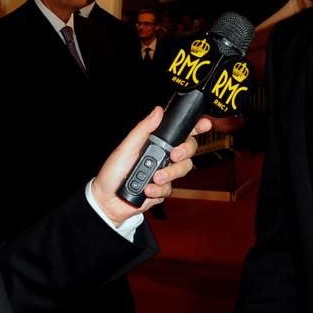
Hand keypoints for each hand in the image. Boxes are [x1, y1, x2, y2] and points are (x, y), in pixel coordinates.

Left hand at [90, 107, 211, 224]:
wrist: (108, 201)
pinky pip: (171, 188)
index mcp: (155, 143)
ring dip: (169, 174)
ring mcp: (164, 173)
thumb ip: (144, 129)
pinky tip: (147, 189)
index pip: (179, 132)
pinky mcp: (163, 189)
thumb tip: (158, 111)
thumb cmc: (113, 171)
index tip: (204, 124)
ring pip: (183, 170)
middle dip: (185, 152)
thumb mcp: (126, 147)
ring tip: (154, 178)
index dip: (195, 126)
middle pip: (188, 150)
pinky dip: (159, 189)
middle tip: (174, 156)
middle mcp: (163, 156)